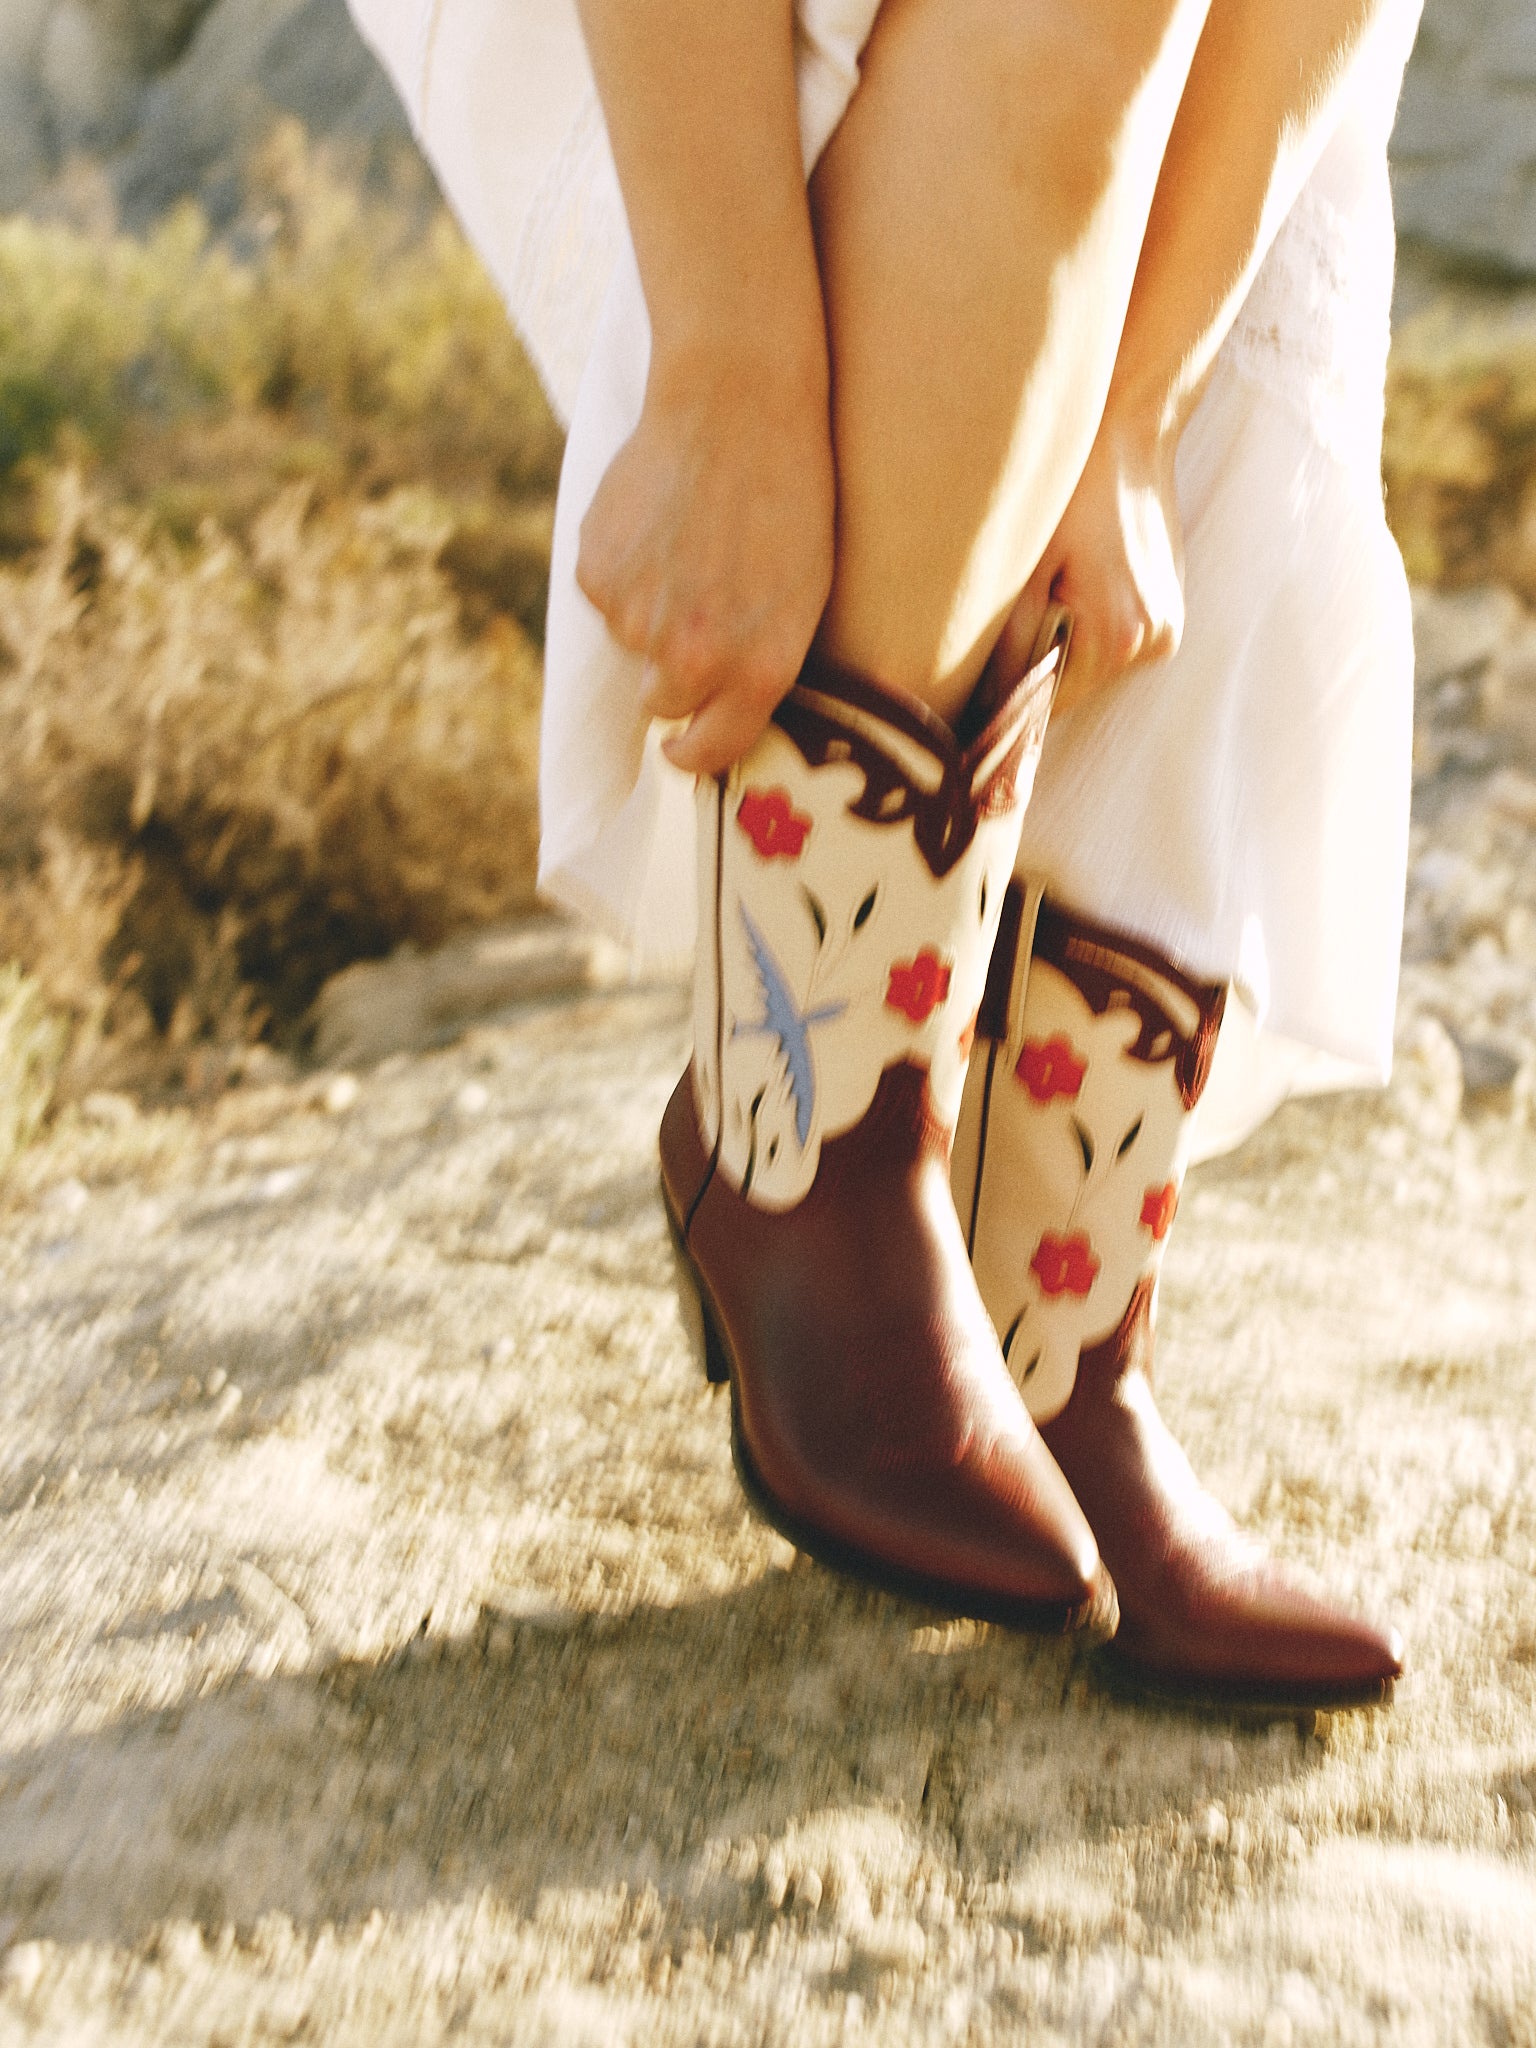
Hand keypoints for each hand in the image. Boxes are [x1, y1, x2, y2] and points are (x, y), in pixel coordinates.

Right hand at [575, 343, 835, 776]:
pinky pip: (604, 596)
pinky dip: (623, 570)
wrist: (736, 403)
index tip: (683, 747)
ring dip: (650, 611)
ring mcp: (637, 620)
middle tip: (698, 612)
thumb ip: (758, 668)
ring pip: (630, 644)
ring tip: (689, 545)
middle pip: (660, 705)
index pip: (707, 754)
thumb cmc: (788, 499)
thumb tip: (713, 719)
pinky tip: (657, 523)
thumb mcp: (803, 597)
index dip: (692, 753)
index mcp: (755, 671)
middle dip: (672, 676)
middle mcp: (692, 660)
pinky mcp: (596, 575)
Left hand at [992, 412, 1185, 715]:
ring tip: (1045, 599)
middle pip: (1073, 688)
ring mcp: (1167, 628)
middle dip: (1035, 671)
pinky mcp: (1172, 610)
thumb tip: (987, 705)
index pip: (1047, 704)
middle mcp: (1151, 642)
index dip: (1008, 700)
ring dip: (1063, 649)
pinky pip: (1117, 642)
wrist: (1131, 433)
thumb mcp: (1026, 568)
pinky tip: (1077, 587)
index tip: (976, 689)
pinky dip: (1090, 628)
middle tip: (999, 636)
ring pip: (1094, 666)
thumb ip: (1009, 645)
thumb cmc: (1072, 491)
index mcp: (1115, 636)